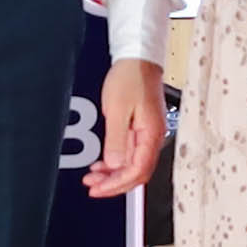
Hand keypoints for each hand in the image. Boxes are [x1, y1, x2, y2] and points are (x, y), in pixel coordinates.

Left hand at [79, 59, 168, 198]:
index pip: (138, 171)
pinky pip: (131, 153)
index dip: (117, 184)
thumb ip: (116, 140)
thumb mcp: (117, 110)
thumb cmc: (130, 77)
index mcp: (150, 134)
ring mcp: (148, 133)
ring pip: (133, 164)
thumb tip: (115, 165)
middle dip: (114, 184)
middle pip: (137, 172)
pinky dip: (116, 162)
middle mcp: (153, 136)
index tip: (99, 188)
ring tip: (94, 177)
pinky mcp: (141, 128)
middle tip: (93, 187)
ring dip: (114, 174)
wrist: (138, 58)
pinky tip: (103, 163)